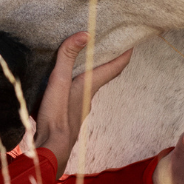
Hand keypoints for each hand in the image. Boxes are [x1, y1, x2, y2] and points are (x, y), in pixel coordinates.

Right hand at [35, 33, 131, 177]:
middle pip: (103, 74)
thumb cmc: (57, 117)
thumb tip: (85, 34)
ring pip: (89, 83)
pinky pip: (77, 92)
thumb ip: (67, 57)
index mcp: (89, 86)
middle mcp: (88, 95)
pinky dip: (76, 81)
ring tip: (83, 56)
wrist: (51, 149)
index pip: (114, 67)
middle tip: (107, 43)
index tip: (131, 42)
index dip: (124, 54)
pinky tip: (64, 81)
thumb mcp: (58, 82)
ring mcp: (79, 106)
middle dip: (106, 58)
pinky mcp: (68, 113)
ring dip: (90, 70)